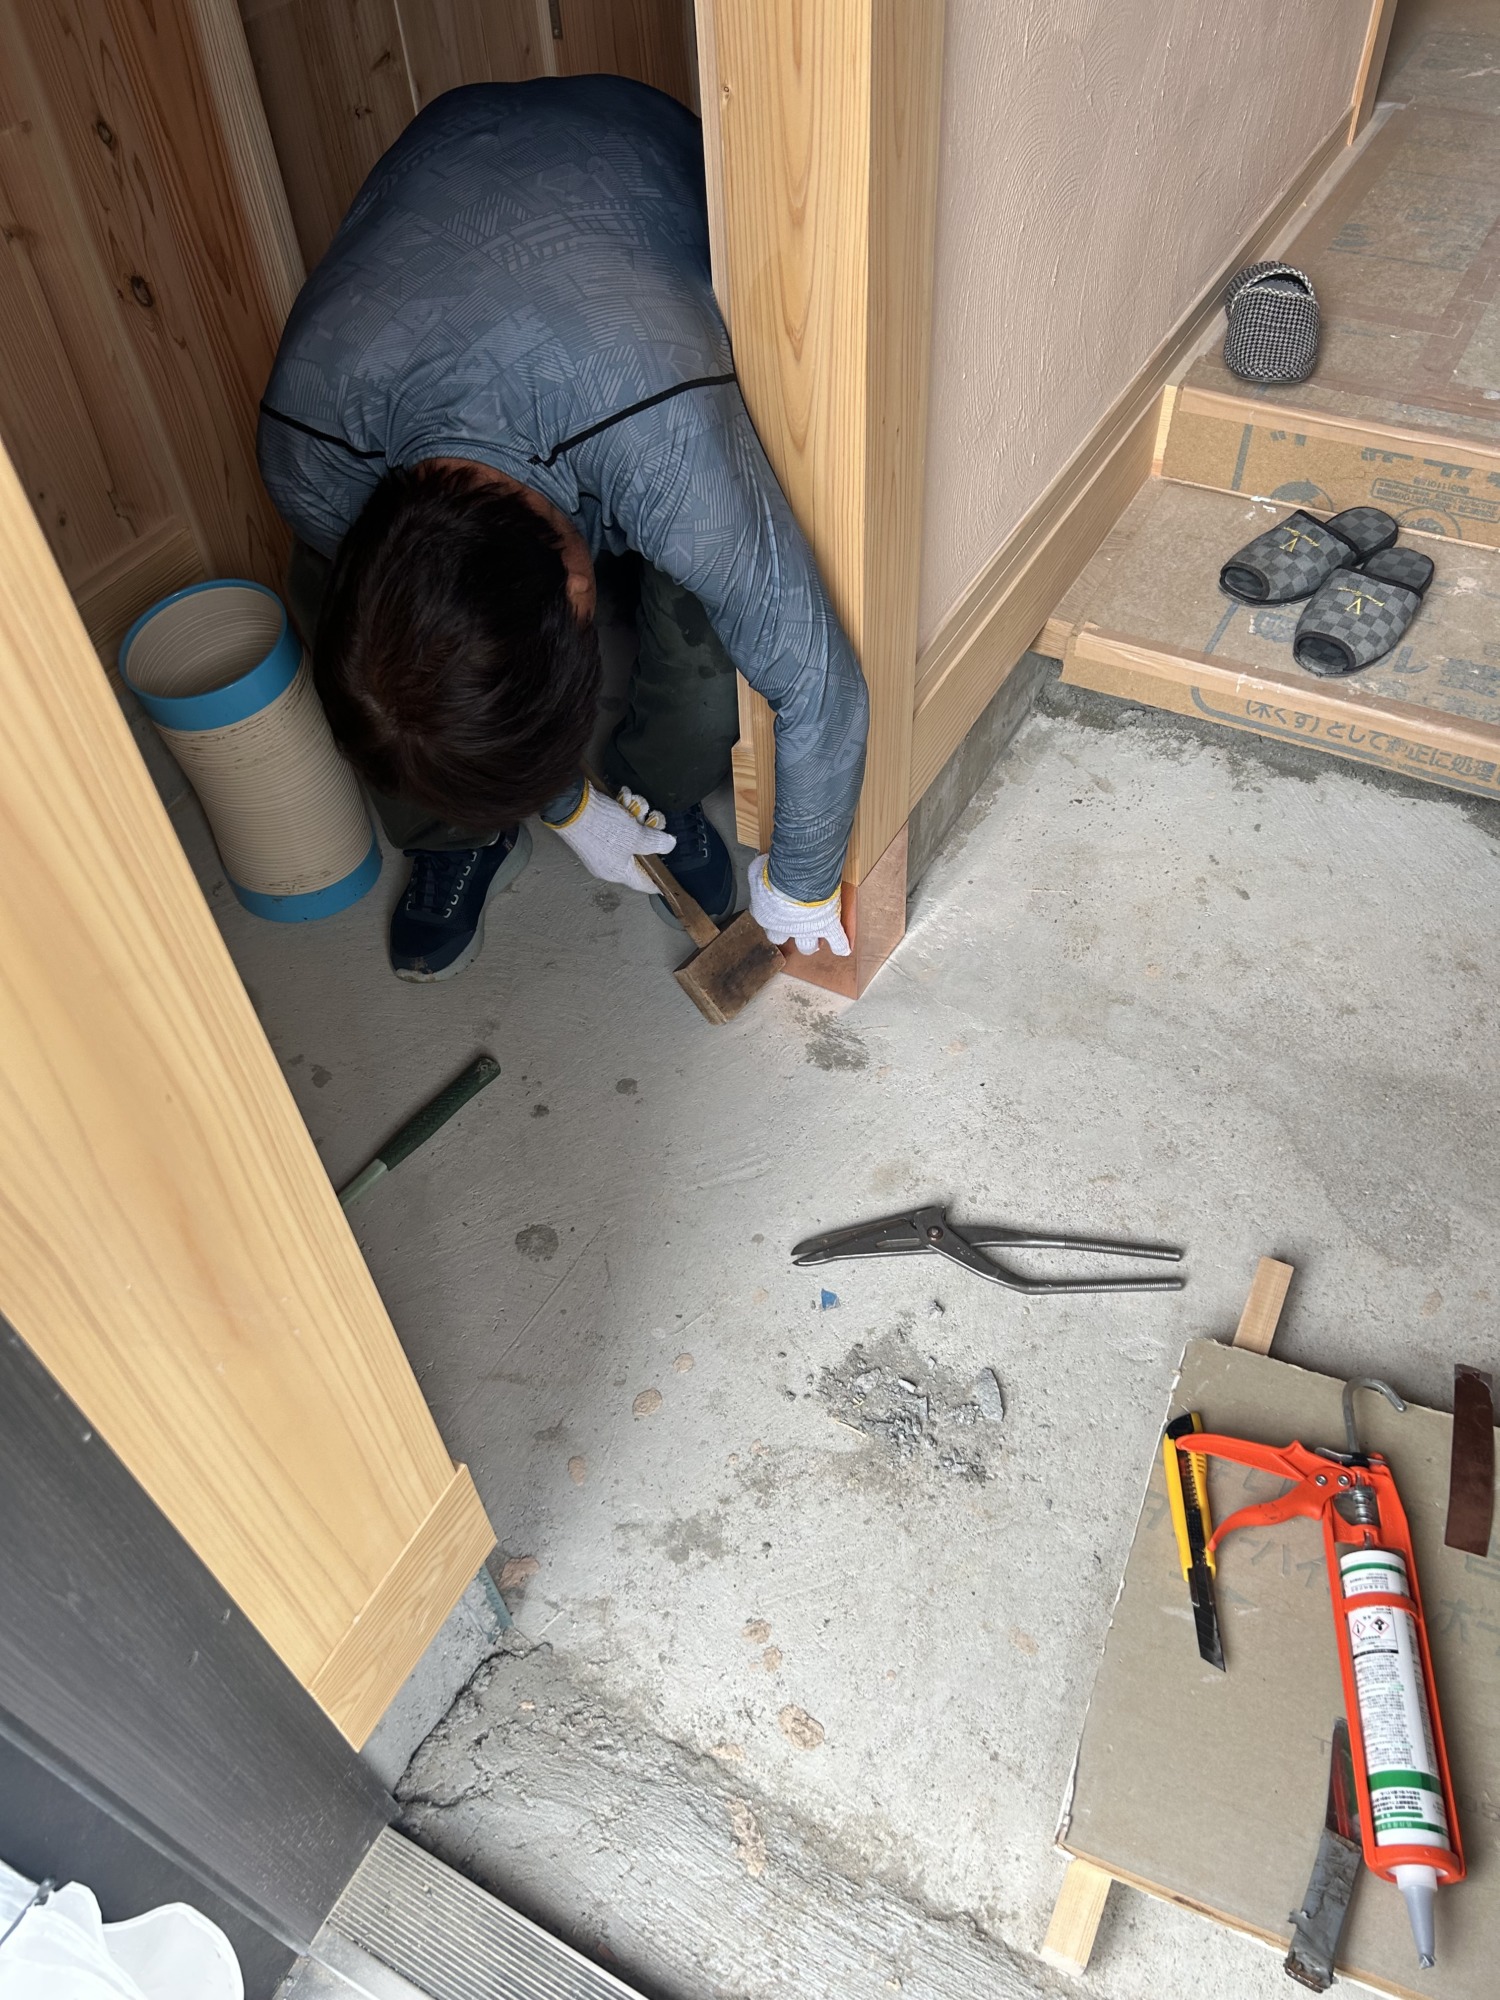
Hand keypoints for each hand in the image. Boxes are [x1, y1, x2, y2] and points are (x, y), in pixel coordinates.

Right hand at [546, 782, 675, 890]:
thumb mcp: (637, 836)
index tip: (671, 877)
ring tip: (635, 804)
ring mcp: (603, 844)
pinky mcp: (598, 827)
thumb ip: (656, 842)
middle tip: (654, 818)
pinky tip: (624, 797)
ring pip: (632, 831)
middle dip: (651, 831)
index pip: (645, 883)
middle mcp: (610, 861)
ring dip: (638, 814)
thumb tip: (669, 844)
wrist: (573, 804)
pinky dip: (624, 808)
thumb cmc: (603, 827)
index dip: (660, 878)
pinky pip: (619, 821)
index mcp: (618, 872)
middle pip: (642, 850)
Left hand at [749, 854, 849, 955]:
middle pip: (783, 939)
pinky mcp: (827, 926)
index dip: (773, 924)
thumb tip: (758, 867)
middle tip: (795, 933)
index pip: (768, 926)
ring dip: (811, 944)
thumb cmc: (776, 874)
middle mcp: (785, 928)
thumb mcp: (759, 871)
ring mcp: (807, 929)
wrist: (797, 880)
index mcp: (767, 916)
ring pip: (809, 946)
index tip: (776, 918)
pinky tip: (844, 950)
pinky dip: (840, 945)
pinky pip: (837, 940)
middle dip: (788, 937)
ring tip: (816, 944)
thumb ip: (758, 874)